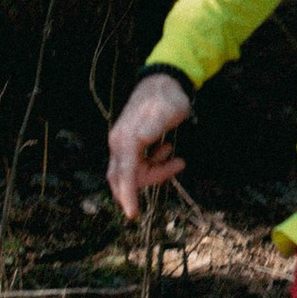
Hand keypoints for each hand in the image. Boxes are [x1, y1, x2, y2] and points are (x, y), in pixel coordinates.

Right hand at [107, 72, 191, 218]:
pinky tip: (168, 150)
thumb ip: (151, 131)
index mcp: (126, 140)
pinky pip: (138, 164)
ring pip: (134, 173)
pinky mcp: (130, 143)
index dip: (129, 197)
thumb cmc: (167, 99)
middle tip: (176, 166)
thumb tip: (137, 143)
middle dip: (149, 180)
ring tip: (177, 158)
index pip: (125, 175)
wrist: (164, 82)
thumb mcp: (165, 114)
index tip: (133, 215)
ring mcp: (123, 143)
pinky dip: (154, 163)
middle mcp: (119, 143)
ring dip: (156, 171)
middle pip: (126, 179)